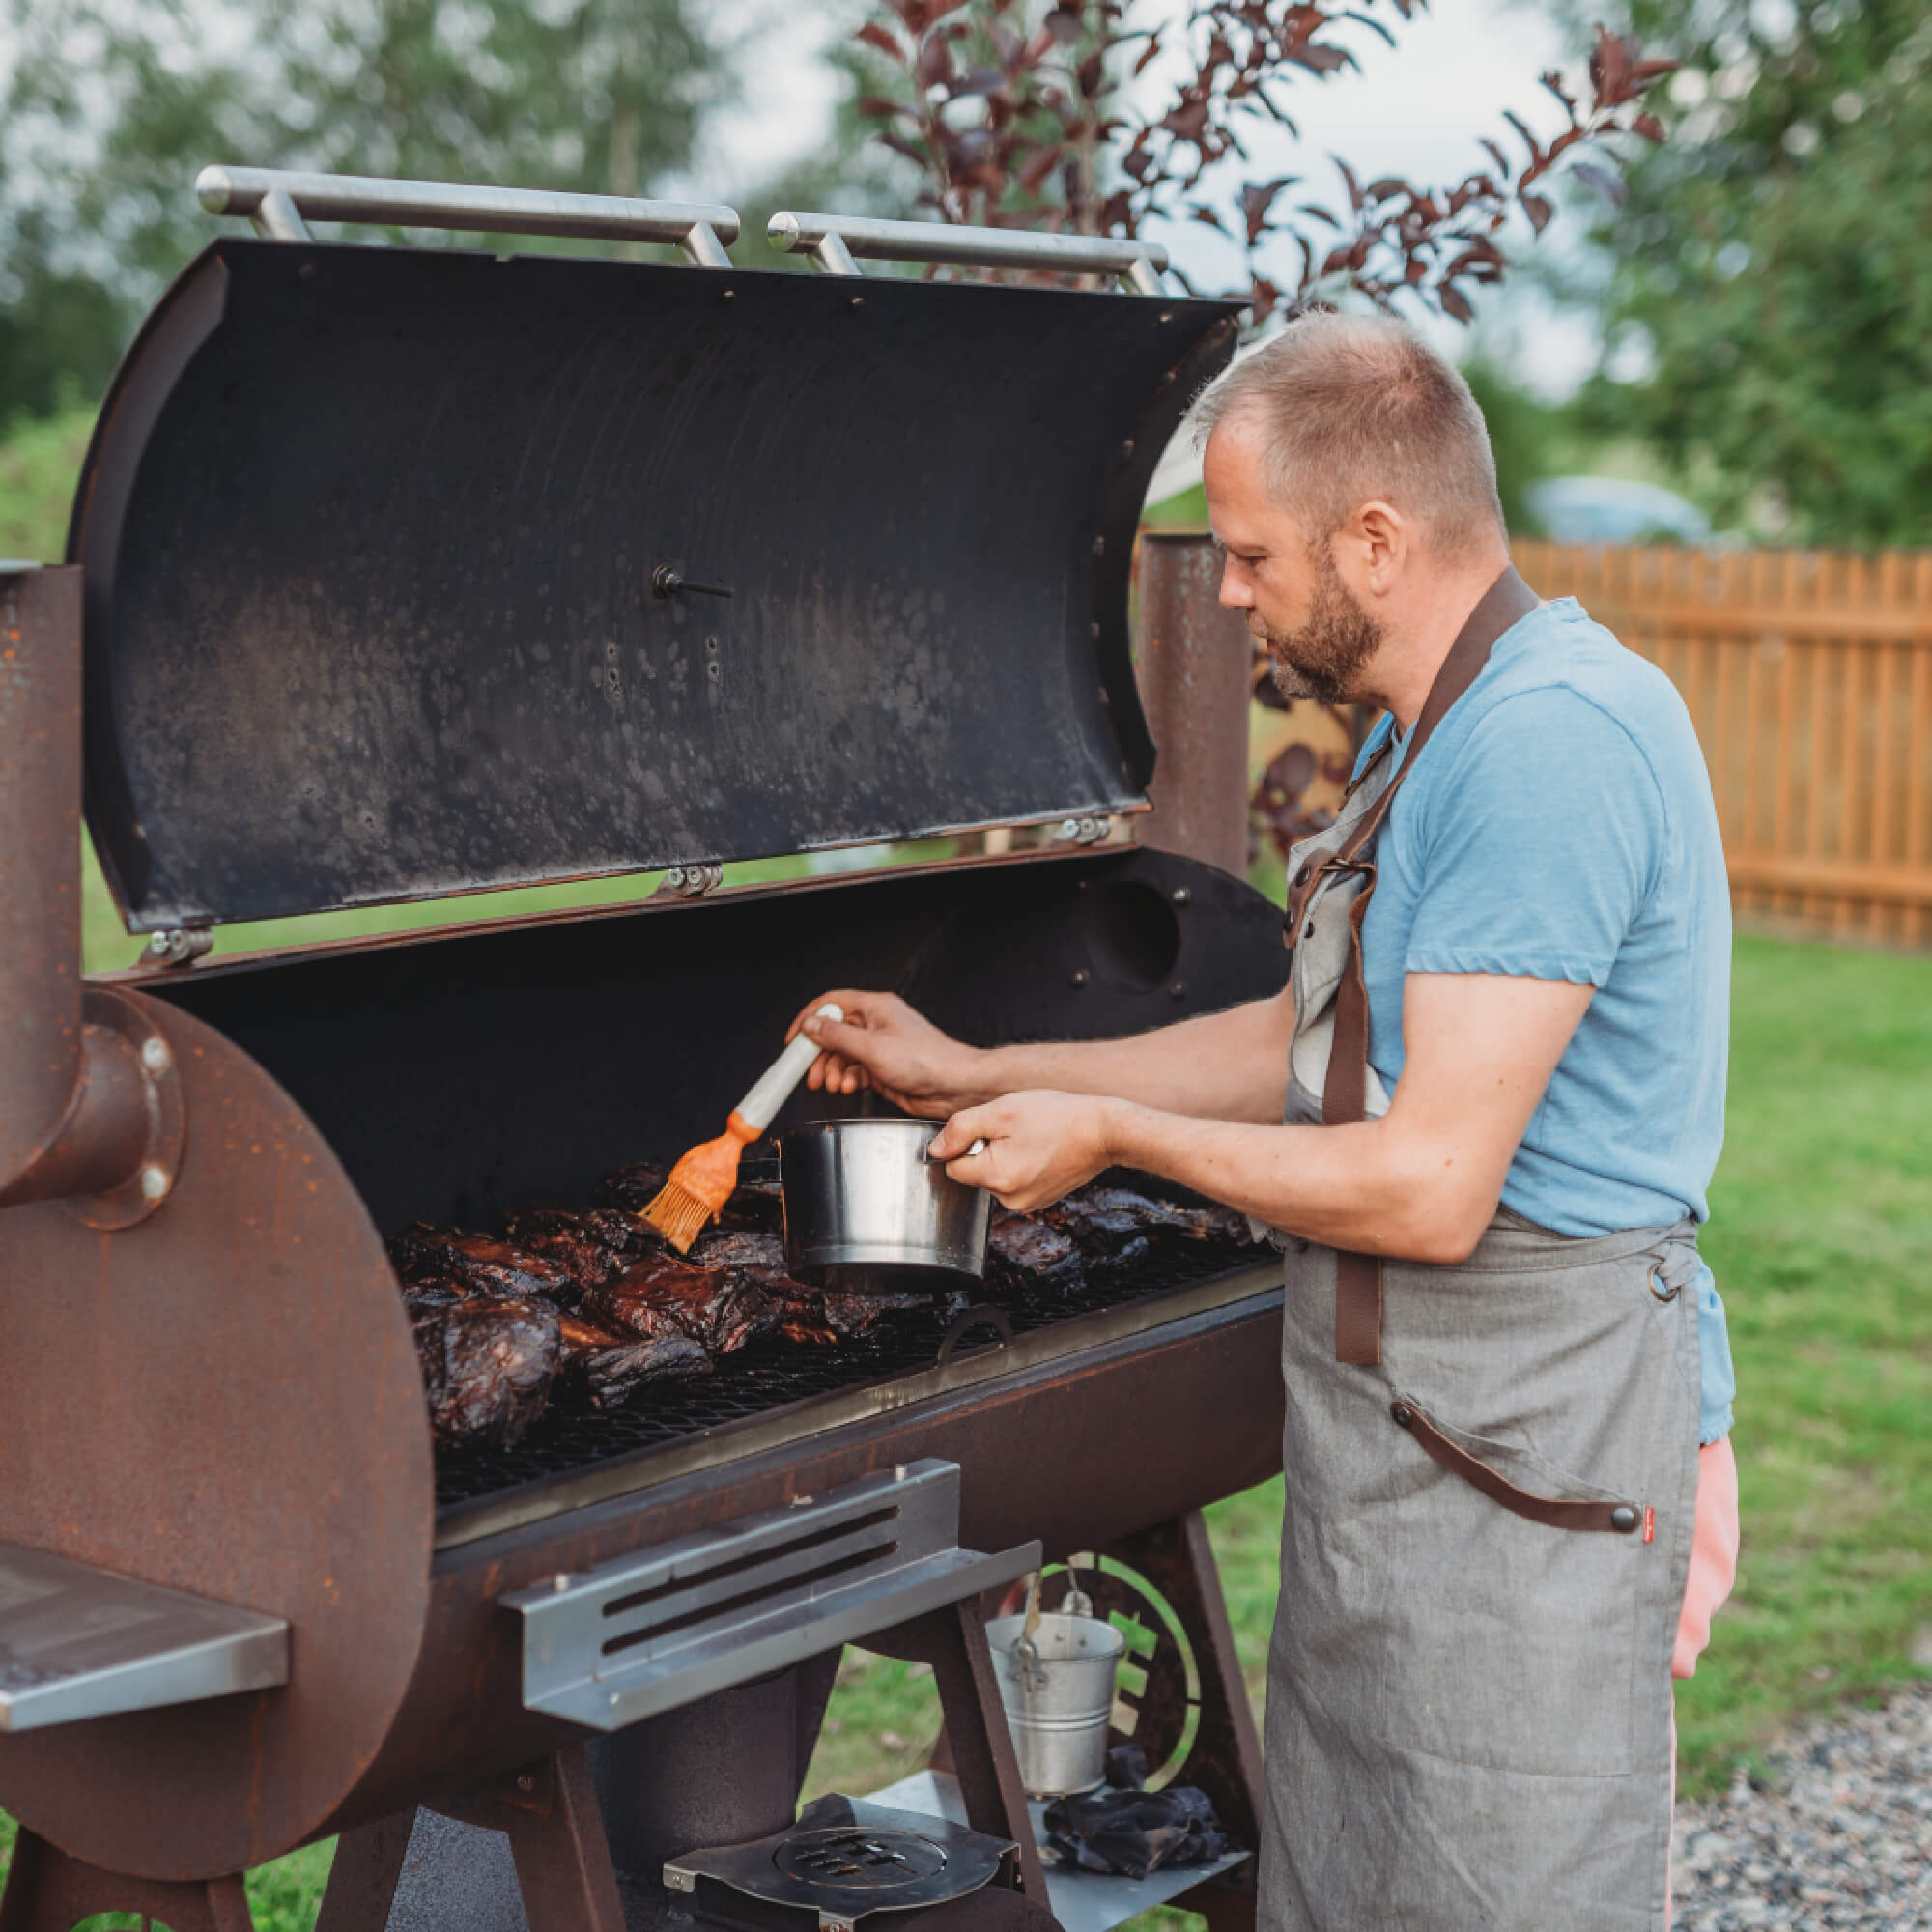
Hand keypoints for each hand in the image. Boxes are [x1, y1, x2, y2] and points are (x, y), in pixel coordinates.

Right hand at [785, 991, 984, 1118]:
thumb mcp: (873, 1048)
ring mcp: (880, 1047)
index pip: (832, 1004)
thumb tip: (811, 1025)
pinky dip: (848, 1079)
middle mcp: (877, 1024)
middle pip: (834, 1033)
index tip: (793, 1040)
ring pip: (843, 1054)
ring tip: (831, 1084)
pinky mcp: (884, 1068)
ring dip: (832, 1070)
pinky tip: (849, 1087)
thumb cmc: (928, 1061)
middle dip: (819, 1054)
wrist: (956, 1086)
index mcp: (876, 1008)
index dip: (809, 1019)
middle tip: (809, 1072)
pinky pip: (855, 1070)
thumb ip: (837, 1037)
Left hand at [927, 1091, 1117, 1211]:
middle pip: (975, 1173)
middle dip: (987, 1151)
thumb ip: (960, 1129)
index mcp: (997, 1178)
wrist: (1104, 1131)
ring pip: (995, 1177)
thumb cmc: (1057, 1116)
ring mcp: (1028, 1203)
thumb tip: (935, 1149)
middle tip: (1016, 1130)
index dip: (965, 1143)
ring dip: (1005, 1157)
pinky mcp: (1042, 1199)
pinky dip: (1022, 1165)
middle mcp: (1010, 1200)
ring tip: (1033, 1139)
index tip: (990, 1128)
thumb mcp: (1002, 1111)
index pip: (953, 1167)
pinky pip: (1015, 1181)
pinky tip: (1042, 1149)